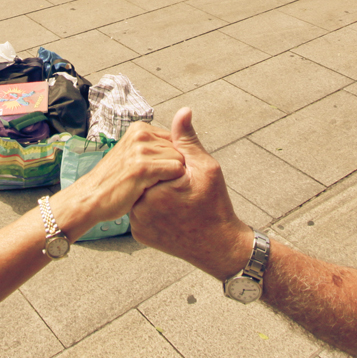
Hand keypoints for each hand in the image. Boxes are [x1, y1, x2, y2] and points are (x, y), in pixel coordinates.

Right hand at [66, 120, 184, 223]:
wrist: (92, 196)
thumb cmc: (116, 180)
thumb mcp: (135, 156)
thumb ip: (156, 147)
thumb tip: (185, 143)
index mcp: (139, 129)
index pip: (174, 139)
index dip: (171, 159)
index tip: (158, 172)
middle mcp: (140, 134)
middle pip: (179, 149)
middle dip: (172, 167)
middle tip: (153, 180)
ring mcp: (141, 150)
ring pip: (179, 160)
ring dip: (171, 177)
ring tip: (151, 185)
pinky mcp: (142, 167)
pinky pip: (175, 171)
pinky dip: (171, 183)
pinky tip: (154, 189)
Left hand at [129, 109, 253, 279]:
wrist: (219, 247)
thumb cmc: (216, 205)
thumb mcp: (206, 168)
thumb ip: (188, 140)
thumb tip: (182, 111)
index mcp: (154, 189)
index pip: (151, 161)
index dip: (169, 162)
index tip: (185, 175)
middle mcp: (139, 208)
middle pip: (143, 177)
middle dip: (159, 176)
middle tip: (182, 189)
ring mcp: (137, 224)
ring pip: (139, 193)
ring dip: (153, 189)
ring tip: (177, 200)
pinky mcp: (139, 234)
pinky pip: (140, 211)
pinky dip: (151, 207)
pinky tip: (171, 211)